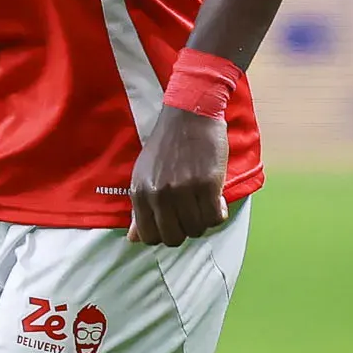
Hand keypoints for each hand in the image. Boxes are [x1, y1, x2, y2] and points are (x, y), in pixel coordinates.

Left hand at [126, 105, 228, 246]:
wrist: (189, 113)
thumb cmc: (166, 145)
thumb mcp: (144, 175)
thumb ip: (140, 208)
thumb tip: (133, 239)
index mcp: (140, 193)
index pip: (149, 237)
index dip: (164, 234)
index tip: (174, 222)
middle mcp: (159, 195)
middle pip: (174, 238)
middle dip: (185, 229)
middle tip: (191, 212)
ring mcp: (183, 190)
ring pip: (197, 229)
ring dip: (203, 220)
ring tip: (204, 201)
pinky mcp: (207, 184)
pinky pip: (215, 217)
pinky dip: (219, 213)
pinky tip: (217, 199)